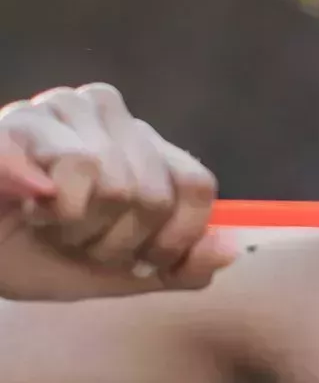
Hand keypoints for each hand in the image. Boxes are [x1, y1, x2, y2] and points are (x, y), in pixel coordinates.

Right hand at [0, 84, 239, 301]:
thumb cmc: (36, 253)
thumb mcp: (118, 272)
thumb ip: (179, 265)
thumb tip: (233, 248)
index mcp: (142, 140)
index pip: (194, 184)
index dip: (175, 237)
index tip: (143, 261)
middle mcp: (106, 111)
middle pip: (151, 195)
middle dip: (111, 240)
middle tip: (72, 237)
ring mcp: (58, 109)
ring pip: (111, 184)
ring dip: (74, 227)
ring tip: (44, 221)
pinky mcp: (15, 126)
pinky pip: (66, 166)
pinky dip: (50, 204)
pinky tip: (28, 205)